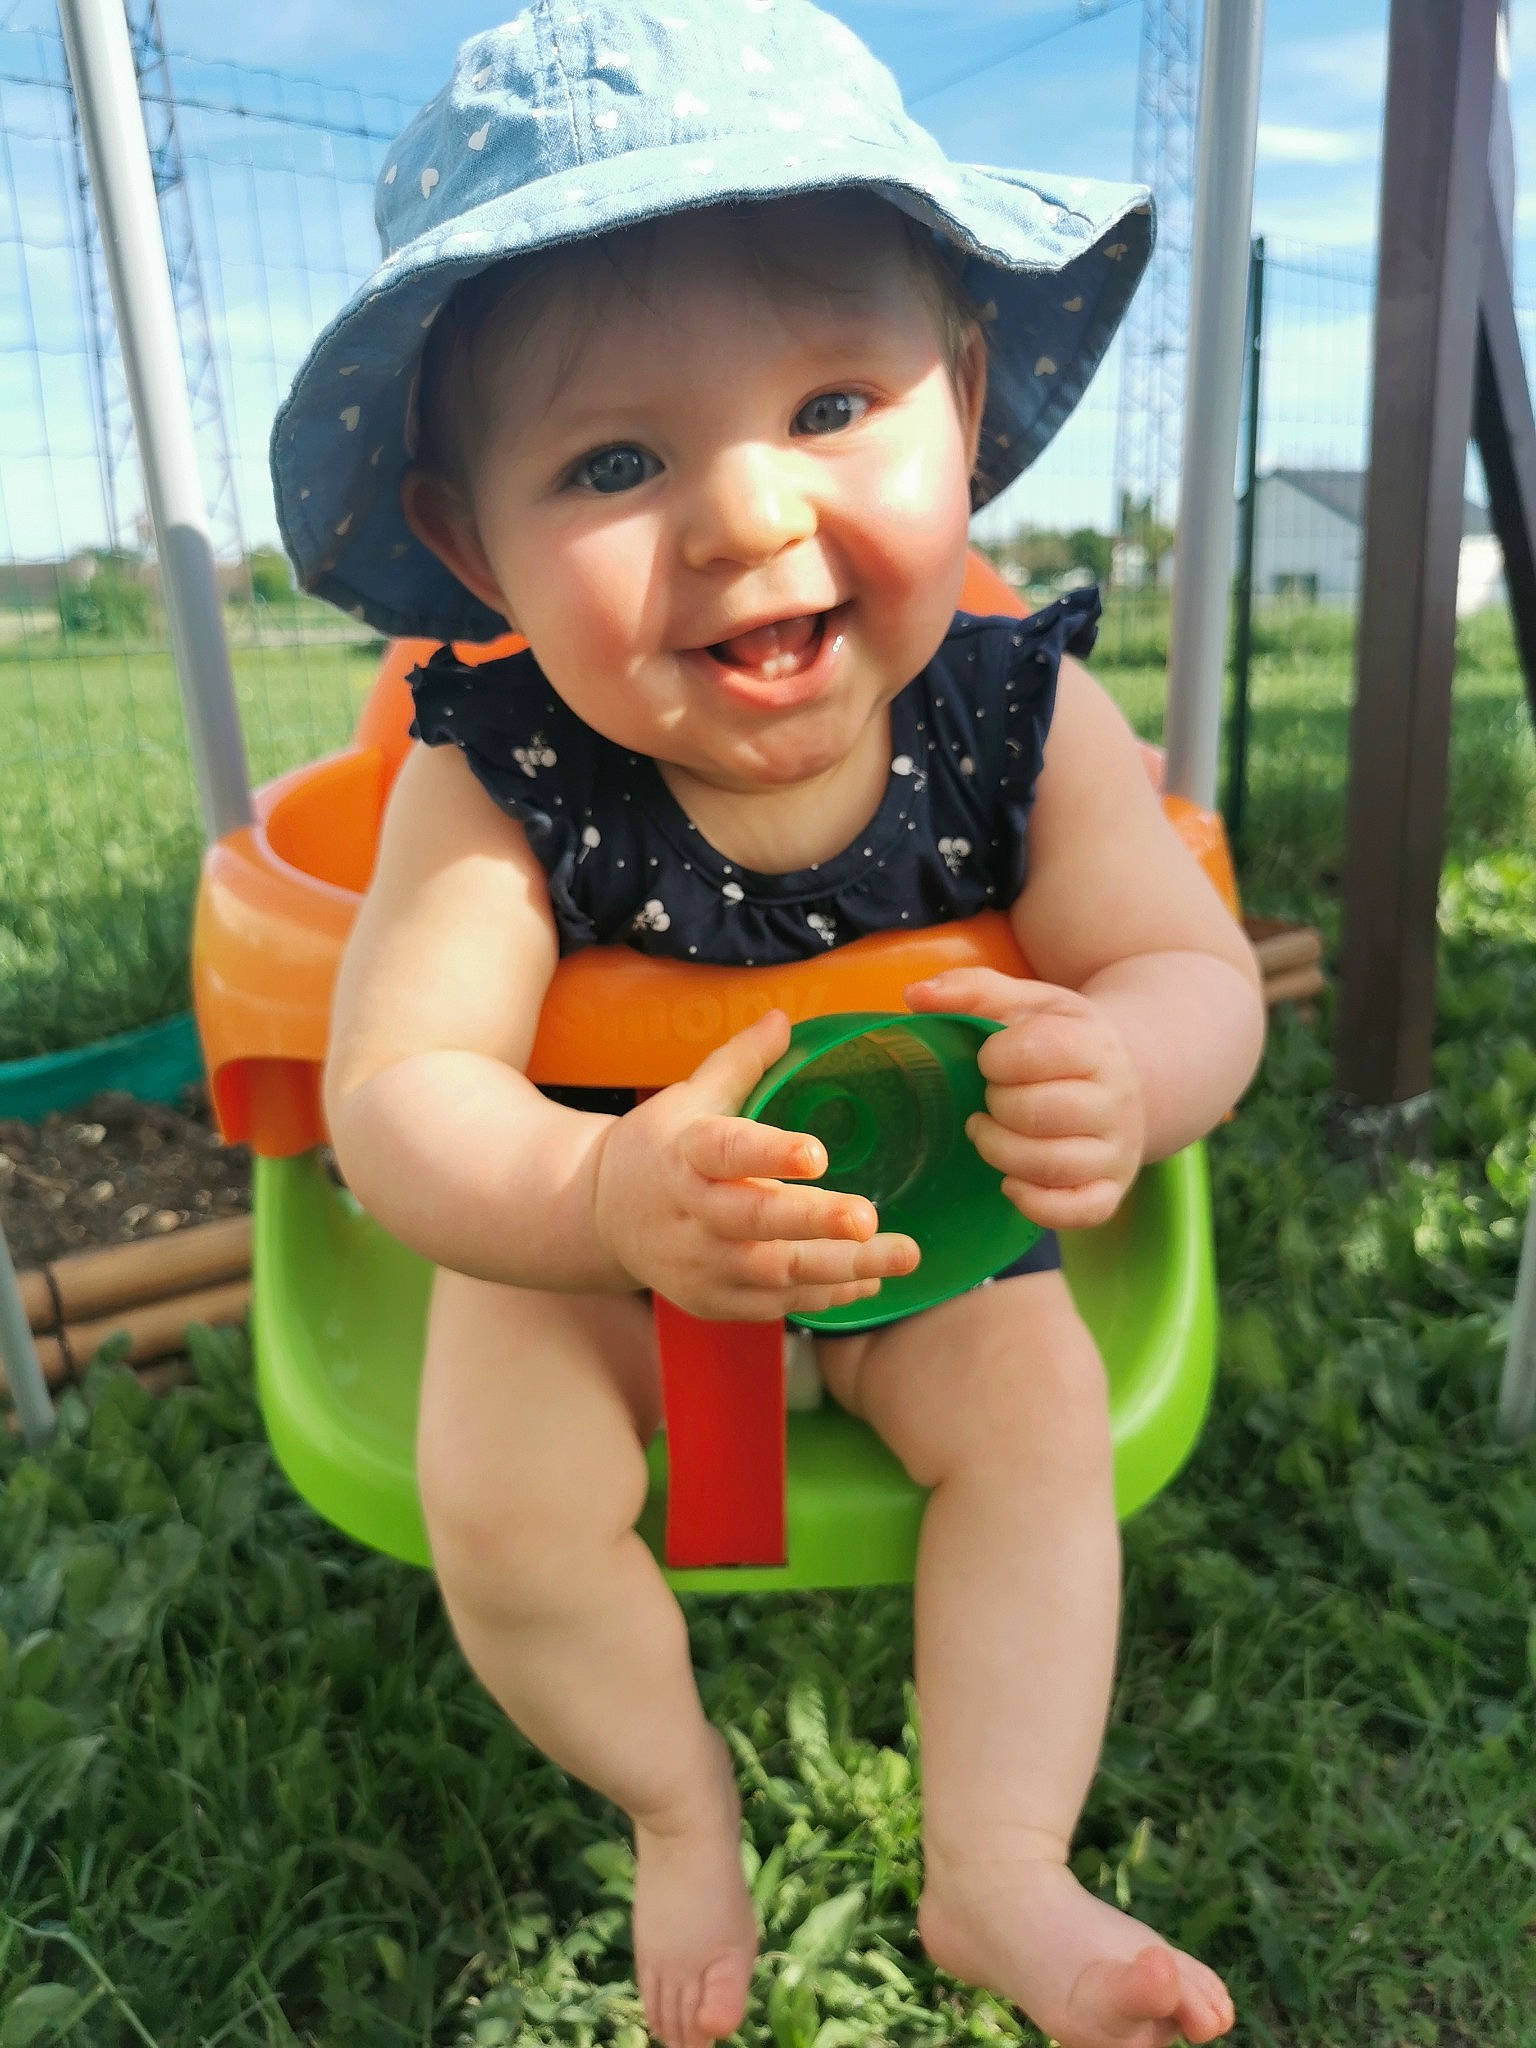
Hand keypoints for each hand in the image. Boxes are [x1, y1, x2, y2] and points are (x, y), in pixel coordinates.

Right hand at [591, 1009, 920, 1321]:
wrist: (601, 1215)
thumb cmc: (661, 1147)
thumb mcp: (691, 1097)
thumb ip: (741, 1062)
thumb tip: (783, 1018)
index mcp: (685, 1153)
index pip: (726, 1151)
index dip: (770, 1154)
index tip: (818, 1153)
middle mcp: (689, 1213)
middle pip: (753, 1221)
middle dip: (814, 1222)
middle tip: (869, 1218)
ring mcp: (700, 1264)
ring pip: (773, 1272)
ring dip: (841, 1267)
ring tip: (903, 1253)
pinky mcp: (713, 1301)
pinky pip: (775, 1304)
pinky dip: (826, 1295)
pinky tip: (871, 1278)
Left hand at [904, 968, 1145, 1230]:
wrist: (1125, 1076)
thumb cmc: (1062, 1039)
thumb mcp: (1028, 1004)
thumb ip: (973, 990)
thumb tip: (913, 995)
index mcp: (1093, 1046)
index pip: (1037, 1051)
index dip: (995, 1058)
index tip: (990, 1060)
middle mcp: (1115, 1100)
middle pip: (1038, 1112)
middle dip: (996, 1107)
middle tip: (991, 1098)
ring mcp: (1117, 1150)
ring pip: (1050, 1165)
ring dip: (1001, 1153)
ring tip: (990, 1133)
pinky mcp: (1111, 1191)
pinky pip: (1077, 1211)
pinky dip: (1034, 1203)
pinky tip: (1011, 1181)